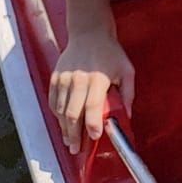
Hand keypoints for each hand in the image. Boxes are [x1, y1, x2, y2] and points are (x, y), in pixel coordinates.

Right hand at [50, 33, 134, 155]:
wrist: (89, 33)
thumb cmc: (110, 52)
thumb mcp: (126, 69)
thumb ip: (128, 93)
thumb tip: (126, 116)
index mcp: (97, 78)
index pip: (92, 108)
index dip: (93, 125)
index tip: (95, 137)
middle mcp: (78, 80)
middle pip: (73, 114)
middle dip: (74, 135)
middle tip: (76, 149)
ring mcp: (64, 79)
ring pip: (61, 110)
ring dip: (64, 128)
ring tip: (69, 141)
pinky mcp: (55, 78)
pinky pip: (53, 102)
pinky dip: (57, 115)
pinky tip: (62, 123)